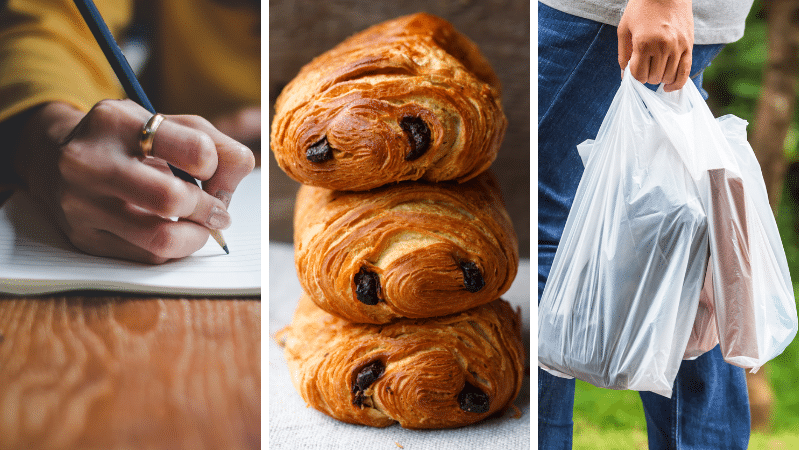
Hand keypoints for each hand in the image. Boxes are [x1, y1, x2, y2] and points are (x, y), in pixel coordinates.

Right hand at [13, 100, 254, 263]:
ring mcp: (80, 204)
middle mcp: (89, 161)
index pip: (197, 151)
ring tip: (199, 226)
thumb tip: (236, 182)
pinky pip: (147, 258)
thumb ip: (216, 145)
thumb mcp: (168, 124)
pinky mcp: (83, 238)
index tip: (211, 171)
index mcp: (116, 121)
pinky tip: (169, 231)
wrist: (55, 158)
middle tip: (218, 212)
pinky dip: (172, 249)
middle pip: (175, 198)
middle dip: (209, 210)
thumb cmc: (129, 141)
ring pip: (162, 239)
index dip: (217, 166)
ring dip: (195, 237)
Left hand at [618, 0, 693, 91]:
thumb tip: (624, 77)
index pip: (639, 75)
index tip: (634, 67)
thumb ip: (623, 55)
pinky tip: (668, 87)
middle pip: (653, 78)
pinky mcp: (689, 45)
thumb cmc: (641, 8)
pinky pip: (685, 72)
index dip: (634, 75)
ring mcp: (678, 47)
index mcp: (644, 43)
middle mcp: (663, 47)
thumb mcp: (624, 29)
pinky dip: (677, 83)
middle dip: (646, 76)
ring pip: (668, 77)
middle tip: (644, 65)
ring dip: (659, 78)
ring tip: (655, 69)